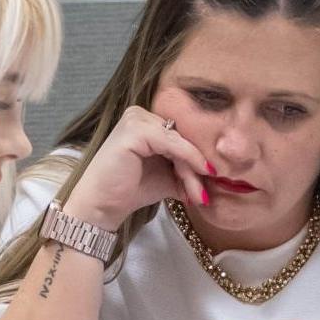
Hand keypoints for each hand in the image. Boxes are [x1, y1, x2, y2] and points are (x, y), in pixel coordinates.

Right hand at [63, 105, 208, 229]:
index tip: (214, 181)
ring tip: (200, 194)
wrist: (102, 205)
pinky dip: (188, 159)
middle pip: (183, 137)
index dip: (199, 158)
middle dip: (197, 167)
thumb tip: (217, 174)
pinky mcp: (134, 129)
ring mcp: (136, 118)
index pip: (182, 135)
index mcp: (147, 121)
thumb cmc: (130, 190)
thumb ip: (188, 169)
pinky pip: (172, 142)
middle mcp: (141, 114)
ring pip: (180, 141)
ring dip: (193, 169)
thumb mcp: (167, 177)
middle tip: (205, 194)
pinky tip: (200, 174)